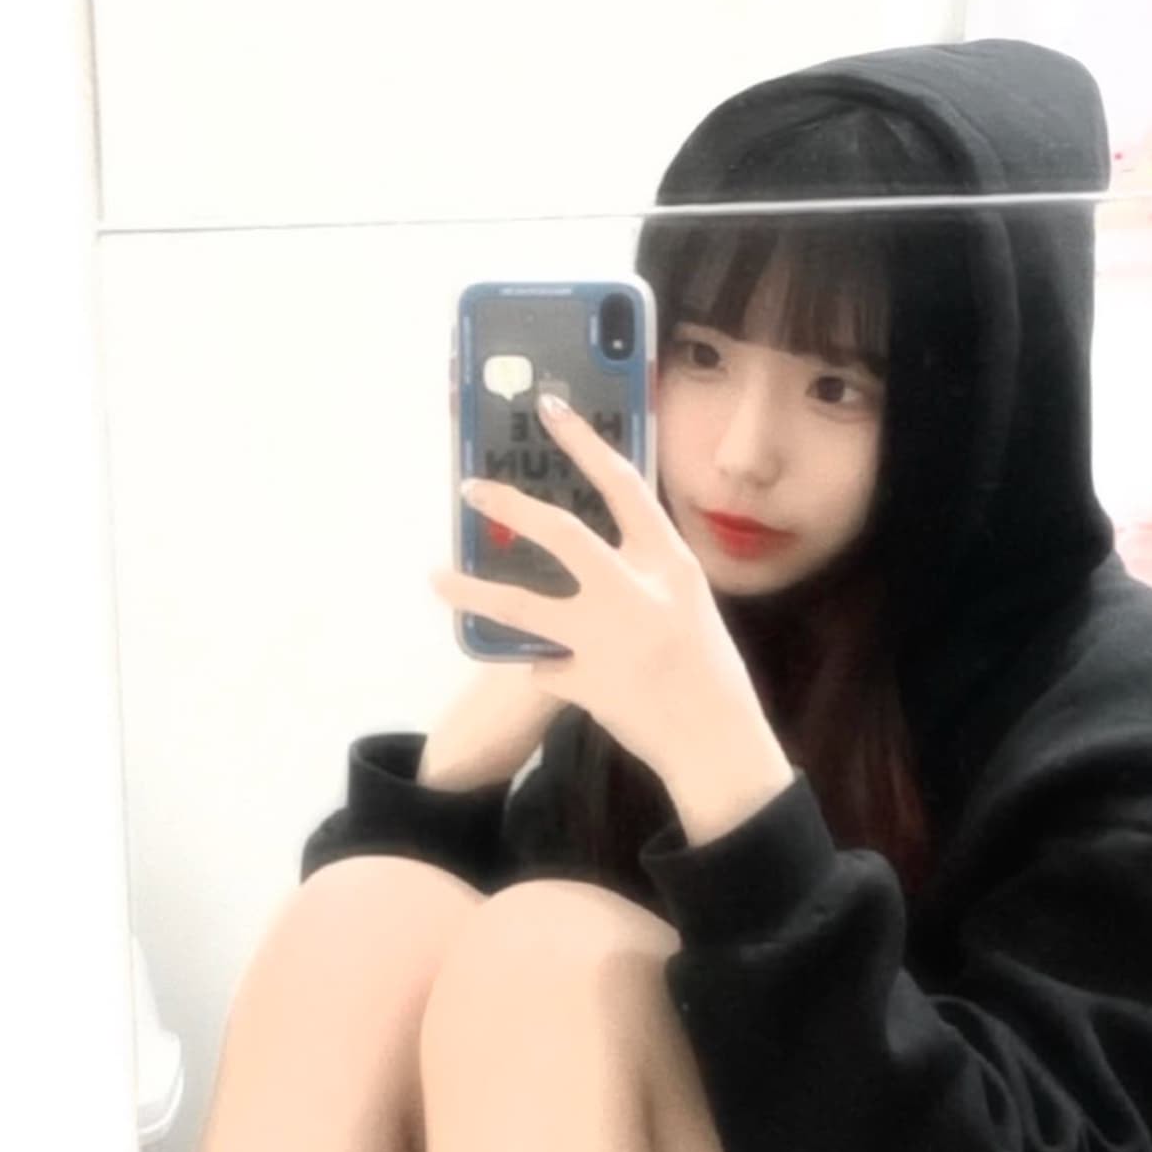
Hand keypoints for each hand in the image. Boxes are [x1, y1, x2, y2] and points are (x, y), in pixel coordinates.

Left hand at [429, 395, 774, 793]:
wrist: (715, 741)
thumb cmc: (707, 670)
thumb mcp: (688, 605)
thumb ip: (647, 576)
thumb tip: (599, 554)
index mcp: (671, 565)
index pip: (624, 487)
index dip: (584, 444)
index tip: (550, 410)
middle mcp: (636, 592)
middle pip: (561, 533)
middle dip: (510, 506)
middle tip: (471, 489)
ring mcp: (605, 638)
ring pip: (520, 605)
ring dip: (472, 590)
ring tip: (436, 578)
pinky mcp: (582, 682)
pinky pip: (543, 665)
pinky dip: (542, 666)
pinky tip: (545, 671)